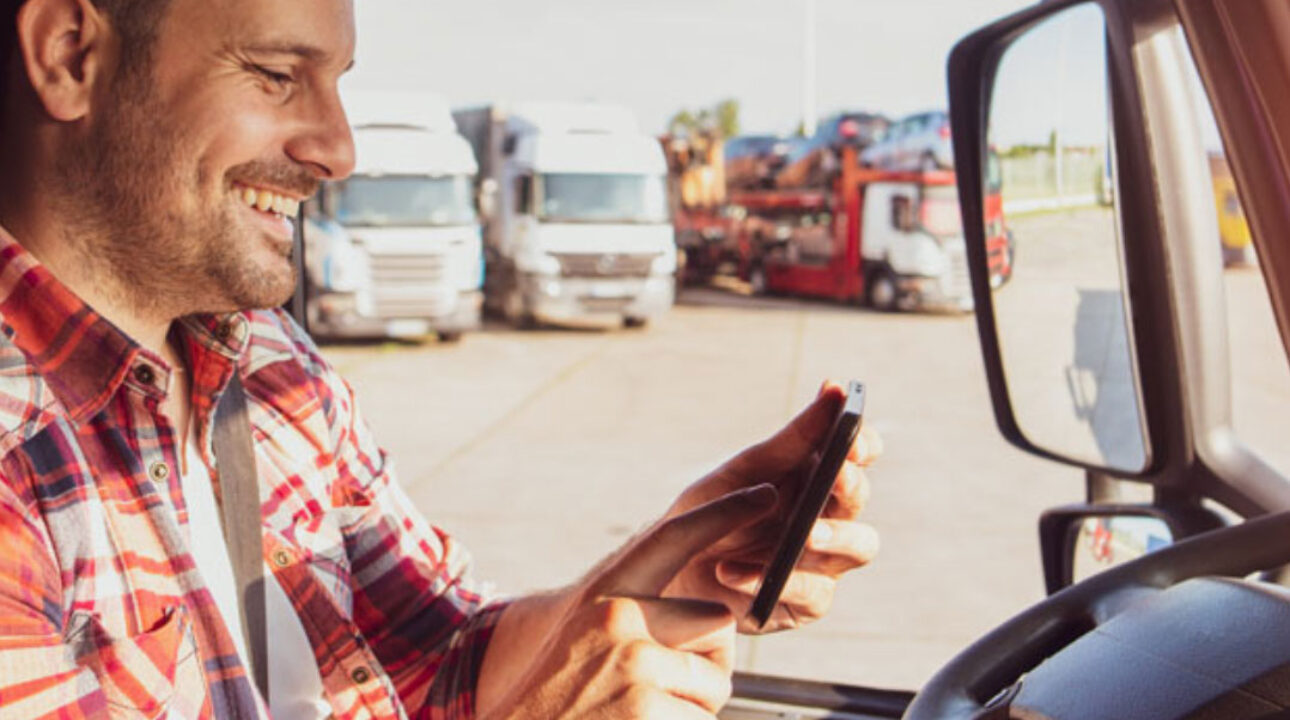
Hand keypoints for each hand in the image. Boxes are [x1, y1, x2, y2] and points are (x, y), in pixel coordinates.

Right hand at [483, 484, 778, 718]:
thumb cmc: (554, 704)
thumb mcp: (583, 642)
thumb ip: (637, 617)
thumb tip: (711, 620)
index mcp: (604, 595)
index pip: (673, 538)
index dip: (723, 512)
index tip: (765, 494)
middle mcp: (618, 619)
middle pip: (718, 622)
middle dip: (709, 661)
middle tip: (662, 690)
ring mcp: (633, 665)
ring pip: (717, 681)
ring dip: (695, 708)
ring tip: (641, 718)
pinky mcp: (646, 711)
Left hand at [663, 381, 881, 632]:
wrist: (669, 570)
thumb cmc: (711, 512)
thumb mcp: (744, 471)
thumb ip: (793, 438)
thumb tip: (834, 389)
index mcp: (816, 479)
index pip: (859, 456)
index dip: (863, 444)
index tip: (852, 434)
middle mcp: (829, 519)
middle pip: (859, 499)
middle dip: (850, 486)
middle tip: (836, 476)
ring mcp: (822, 564)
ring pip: (859, 547)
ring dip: (833, 536)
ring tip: (805, 534)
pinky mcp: (803, 605)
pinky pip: (807, 593)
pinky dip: (770, 579)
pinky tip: (732, 571)